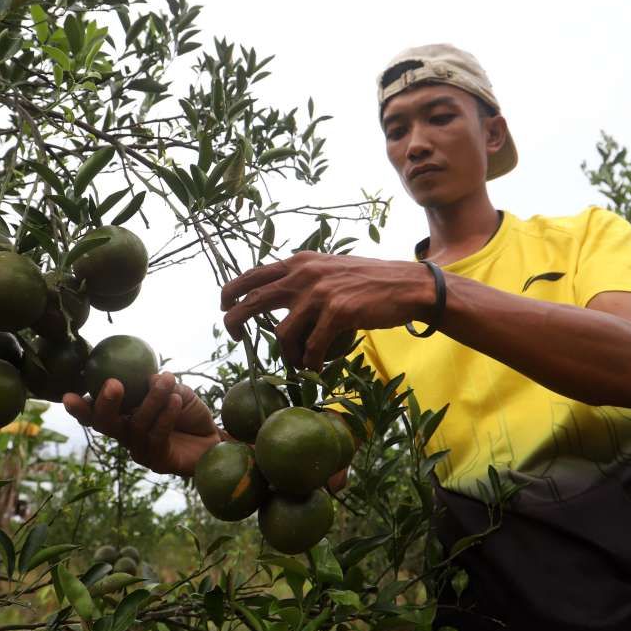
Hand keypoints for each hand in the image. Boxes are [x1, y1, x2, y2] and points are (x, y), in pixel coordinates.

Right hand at [62, 372, 219, 477]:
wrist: (212, 436)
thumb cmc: (188, 410)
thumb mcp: (173, 389)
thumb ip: (156, 384)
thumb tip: (146, 374)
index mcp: (122, 415)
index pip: (95, 412)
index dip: (80, 407)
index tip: (68, 395)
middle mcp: (125, 434)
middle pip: (105, 424)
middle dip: (105, 404)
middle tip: (113, 384)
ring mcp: (140, 450)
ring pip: (136, 425)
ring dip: (151, 400)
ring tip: (166, 380)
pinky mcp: (158, 461)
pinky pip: (156, 437)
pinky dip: (165, 416)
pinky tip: (176, 400)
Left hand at [220, 251, 437, 368]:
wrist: (406, 286)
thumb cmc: (369, 282)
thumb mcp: (329, 269)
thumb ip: (303, 276)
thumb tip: (276, 292)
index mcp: (300, 262)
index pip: (253, 274)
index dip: (232, 291)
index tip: (224, 307)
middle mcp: (304, 274)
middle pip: (252, 300)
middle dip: (235, 321)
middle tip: (235, 338)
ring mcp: (320, 293)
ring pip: (281, 334)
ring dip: (285, 354)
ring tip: (296, 362)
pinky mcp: (337, 313)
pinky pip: (310, 348)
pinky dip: (309, 363)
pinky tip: (315, 368)